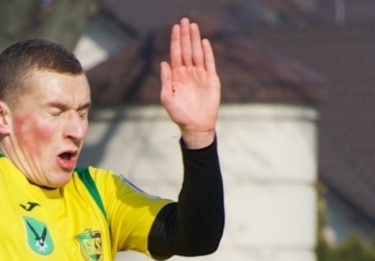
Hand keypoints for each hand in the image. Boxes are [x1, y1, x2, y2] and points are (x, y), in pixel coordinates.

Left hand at [159, 19, 219, 147]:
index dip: (175, 41)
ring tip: (193, 26)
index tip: (175, 27)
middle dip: (185, 35)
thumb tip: (163, 62)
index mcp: (177, 76)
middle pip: (186, 50)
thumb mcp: (167, 98)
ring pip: (197, 53)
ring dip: (195, 39)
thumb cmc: (179, 115)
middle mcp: (188, 73)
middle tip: (185, 20)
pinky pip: (209, 63)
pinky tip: (203, 42)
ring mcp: (200, 75)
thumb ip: (165, 80)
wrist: (195, 126)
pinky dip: (207, 52)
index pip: (176, 54)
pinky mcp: (211, 79)